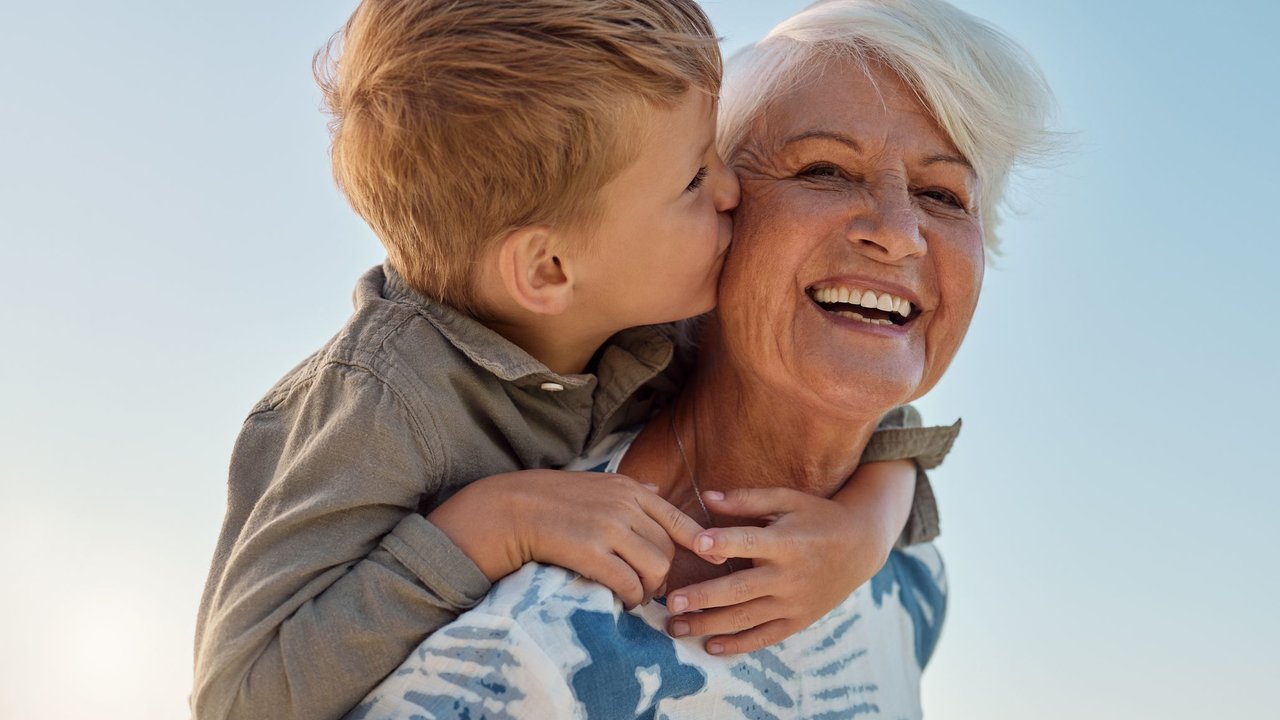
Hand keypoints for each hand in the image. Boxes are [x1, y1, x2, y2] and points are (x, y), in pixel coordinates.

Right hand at [429, 469, 704, 607]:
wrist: (510, 509)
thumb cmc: (552, 499)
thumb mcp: (596, 483)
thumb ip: (629, 491)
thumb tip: (656, 490)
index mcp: (630, 490)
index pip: (679, 519)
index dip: (699, 544)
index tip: (708, 562)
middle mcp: (624, 506)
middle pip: (668, 550)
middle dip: (665, 575)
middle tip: (651, 588)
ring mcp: (609, 529)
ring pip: (656, 569)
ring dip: (650, 590)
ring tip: (636, 596)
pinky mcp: (590, 552)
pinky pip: (629, 584)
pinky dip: (631, 598)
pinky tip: (621, 601)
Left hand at [663, 487, 895, 654]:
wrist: (861, 546)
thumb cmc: (817, 517)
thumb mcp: (788, 500)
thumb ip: (747, 499)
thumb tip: (706, 496)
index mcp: (785, 542)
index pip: (750, 542)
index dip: (723, 542)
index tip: (696, 543)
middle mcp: (789, 576)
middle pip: (741, 590)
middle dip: (704, 597)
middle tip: (671, 603)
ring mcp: (794, 602)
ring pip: (746, 618)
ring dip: (709, 625)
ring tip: (676, 627)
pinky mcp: (798, 620)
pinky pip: (765, 637)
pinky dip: (738, 644)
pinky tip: (710, 646)